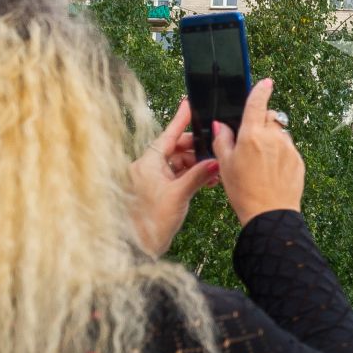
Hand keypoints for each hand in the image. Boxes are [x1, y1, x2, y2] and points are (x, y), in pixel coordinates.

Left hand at [130, 98, 220, 255]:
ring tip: (214, 171)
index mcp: (147, 163)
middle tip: (214, 151)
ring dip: (196, 165)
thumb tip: (214, 161)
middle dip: (195, 149)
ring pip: (177, 163)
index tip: (189, 104)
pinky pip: (175, 176)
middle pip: (174, 149)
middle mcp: (146, 168)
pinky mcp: (156, 191)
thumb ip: (197, 176)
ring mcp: (150, 180)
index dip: (180, 120)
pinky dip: (190, 176)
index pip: (167, 136)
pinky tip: (206, 181)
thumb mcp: (179, 196)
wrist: (138, 247)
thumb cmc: (152, 222)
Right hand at [213, 78, 305, 225]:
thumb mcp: (224, 165)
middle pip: (269, 117)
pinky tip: (271, 170)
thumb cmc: (243, 191)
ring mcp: (288, 148)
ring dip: (271, 138)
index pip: (257, 103)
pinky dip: (280, 153)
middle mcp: (273, 137)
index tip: (266, 82)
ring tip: (260, 161)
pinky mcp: (298, 160)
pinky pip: (288, 148)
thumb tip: (221, 125)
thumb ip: (222, 140)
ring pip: (279, 133)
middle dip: (260, 122)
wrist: (270, 214)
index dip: (261, 90)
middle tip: (250, 140)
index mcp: (252, 135)